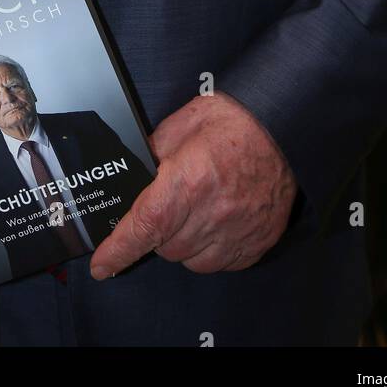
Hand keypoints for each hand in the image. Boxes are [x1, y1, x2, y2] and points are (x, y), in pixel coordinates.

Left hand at [90, 92, 296, 279]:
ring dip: (184, 243)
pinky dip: (212, 250)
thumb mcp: (183, 124)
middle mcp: (213, 214)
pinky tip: (217, 222)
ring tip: (196, 210)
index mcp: (189, 182)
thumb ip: (153, 153)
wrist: (284, 126)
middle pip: (166, 248)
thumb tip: (136, 175)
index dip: (119, 250)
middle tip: (170, 203)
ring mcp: (238, 233)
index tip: (102, 266)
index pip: (145, 227)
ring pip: (191, 261)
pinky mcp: (258, 243)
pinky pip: (222, 264)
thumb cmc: (235, 120)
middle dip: (158, 231)